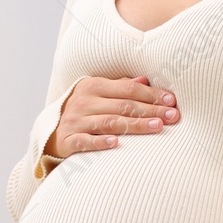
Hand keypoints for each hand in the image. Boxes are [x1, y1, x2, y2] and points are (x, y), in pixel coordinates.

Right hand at [44, 76, 177, 159]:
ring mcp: (75, 121)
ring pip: (110, 122)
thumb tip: (146, 80)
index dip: (151, 94)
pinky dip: (100, 142)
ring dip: (135, 125)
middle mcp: (84, 101)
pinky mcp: (68, 140)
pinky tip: (116, 143)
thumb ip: (120, 87)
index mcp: (94, 86)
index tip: (171, 101)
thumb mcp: (98, 94)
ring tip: (157, 127)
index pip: (128, 89)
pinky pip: (85, 141)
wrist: (50, 131)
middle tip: (172, 116)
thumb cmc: (83, 110)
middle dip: (150, 110)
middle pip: (123, 105)